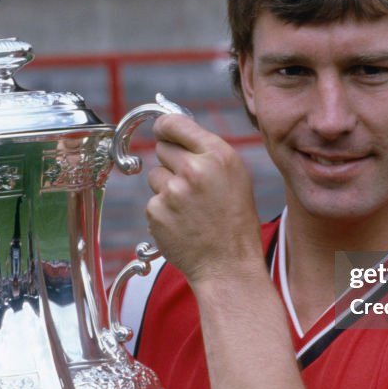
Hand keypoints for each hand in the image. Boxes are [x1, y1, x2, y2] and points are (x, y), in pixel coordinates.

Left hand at [147, 115, 263, 286]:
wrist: (228, 265)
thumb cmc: (234, 221)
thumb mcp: (235, 176)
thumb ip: (207, 151)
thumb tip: (175, 130)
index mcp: (218, 156)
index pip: (175, 123)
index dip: (166, 126)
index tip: (163, 130)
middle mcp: (194, 170)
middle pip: (162, 147)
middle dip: (171, 161)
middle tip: (190, 182)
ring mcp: (172, 192)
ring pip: (155, 175)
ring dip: (166, 187)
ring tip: (190, 208)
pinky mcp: (156, 212)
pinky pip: (152, 201)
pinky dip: (163, 210)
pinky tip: (182, 223)